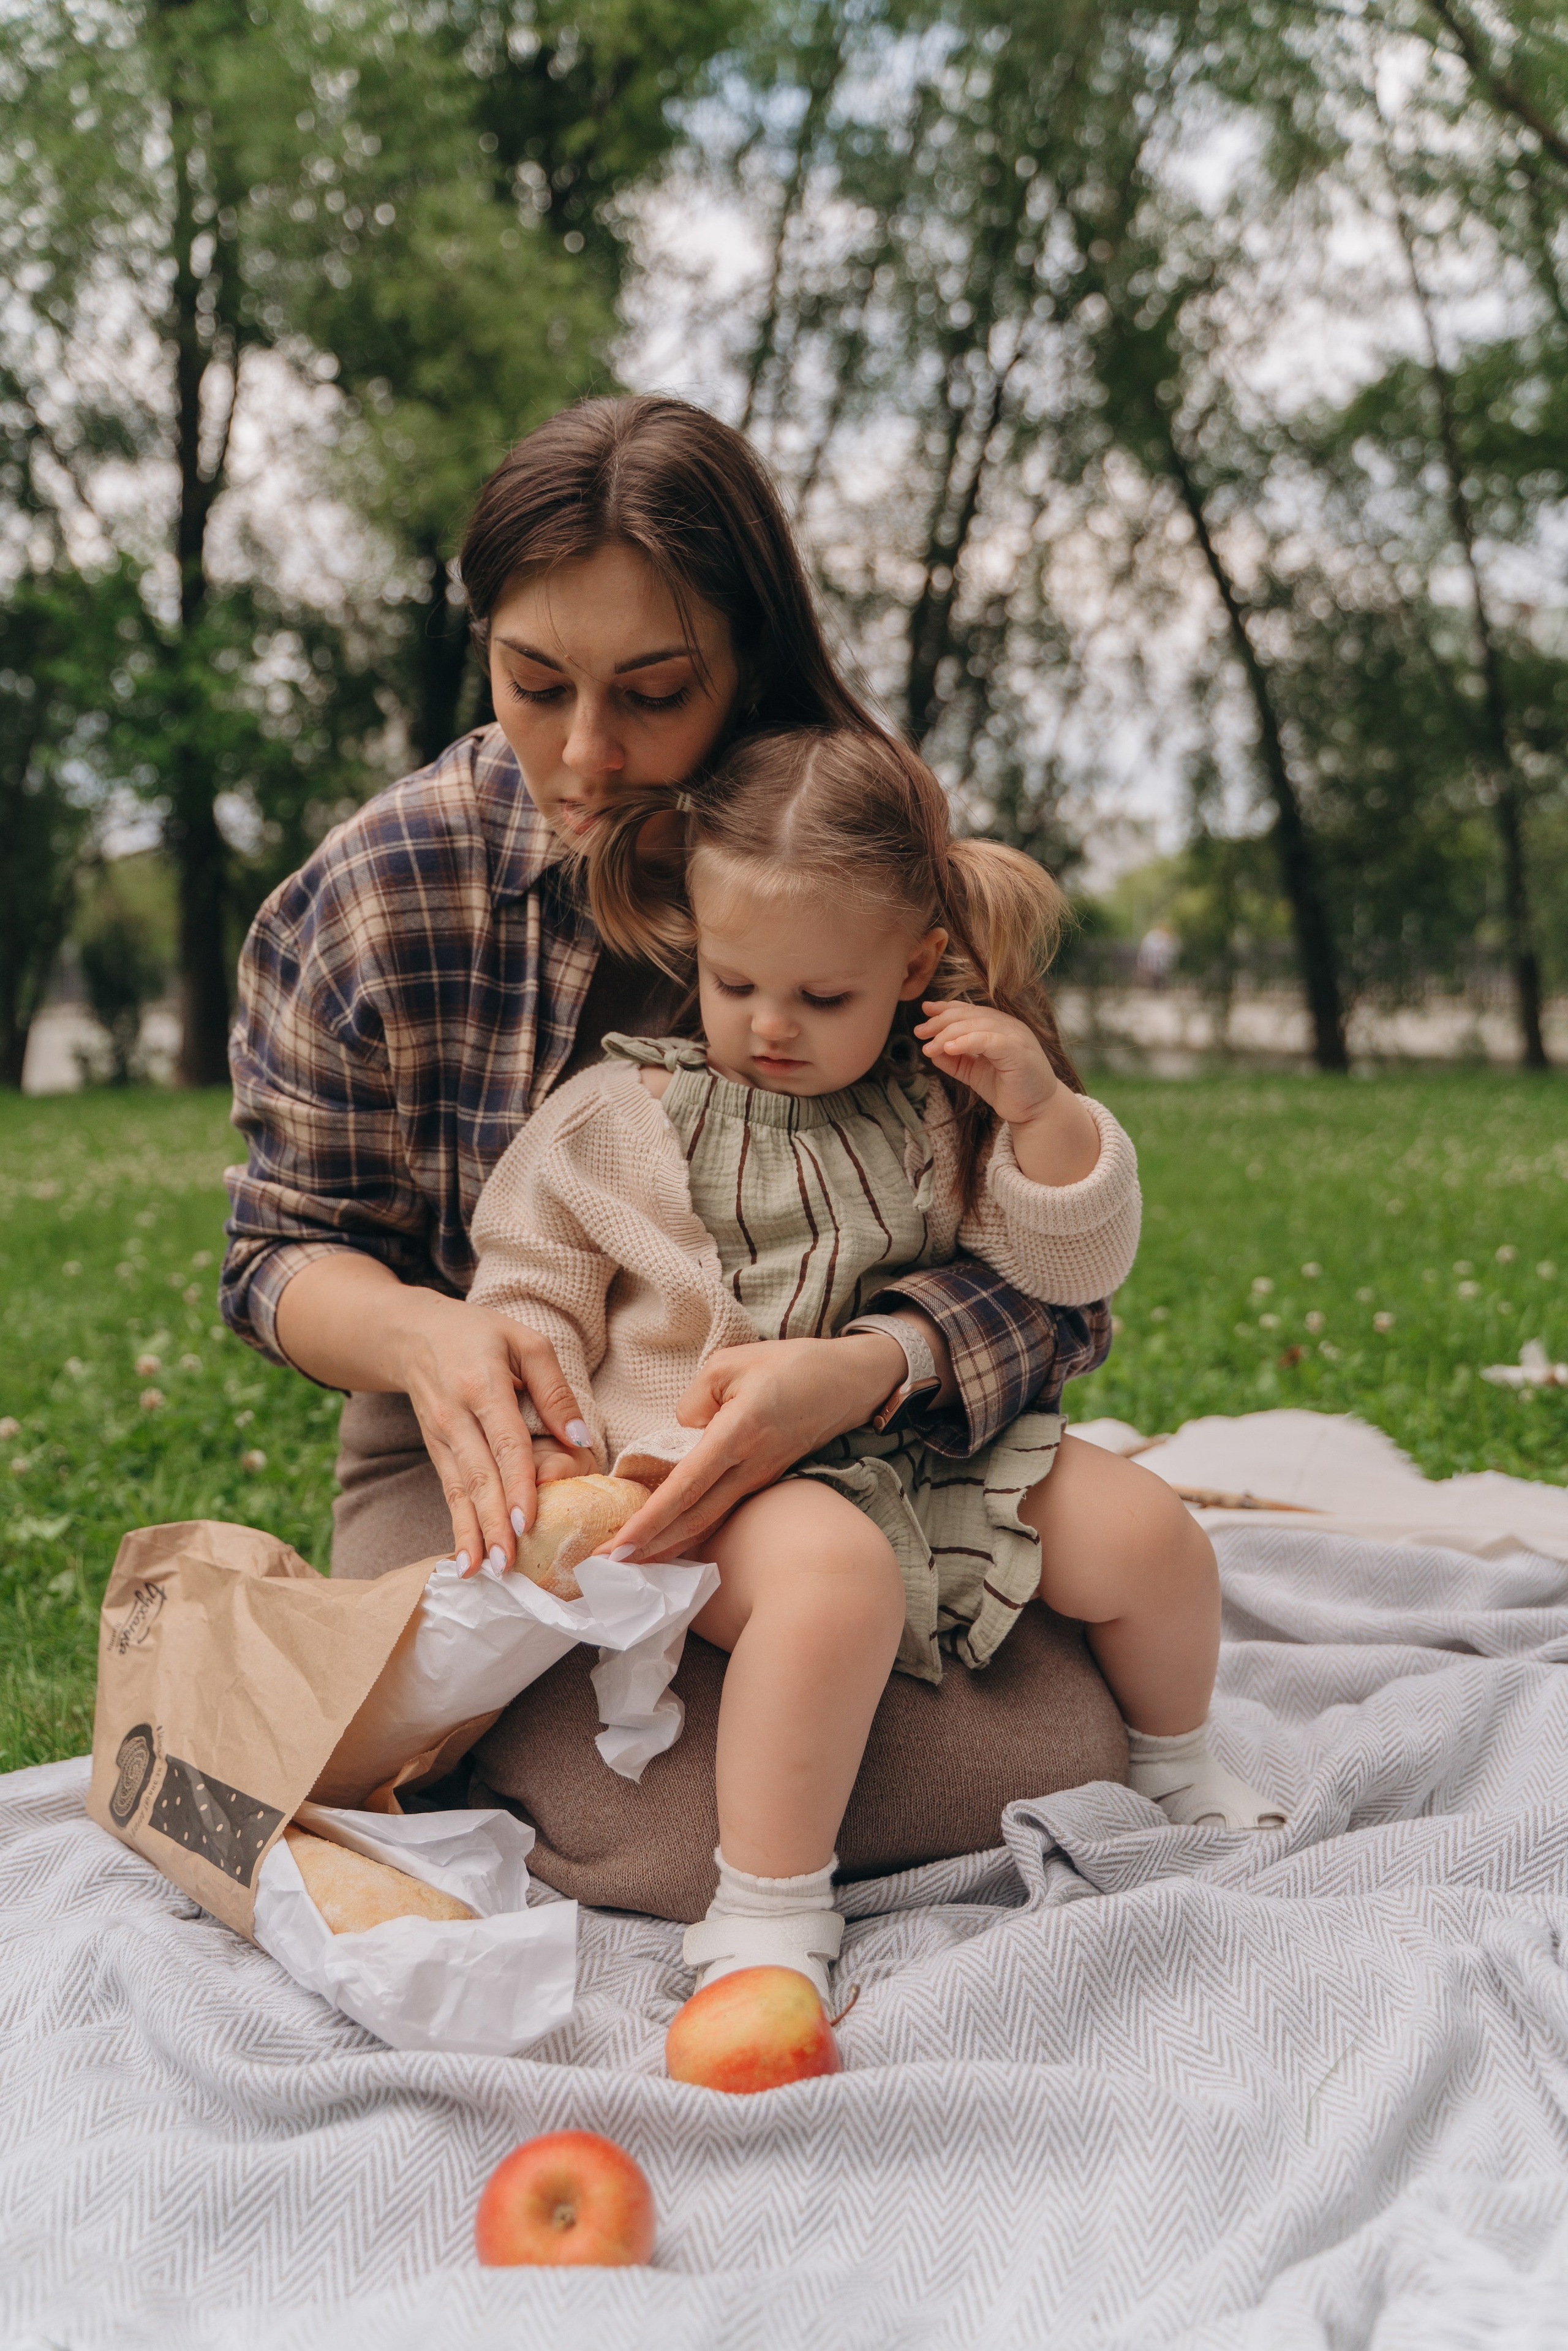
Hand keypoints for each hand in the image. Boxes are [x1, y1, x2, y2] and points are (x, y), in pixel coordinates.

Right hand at [390, 1291, 598, 1575]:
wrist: (412, 1334)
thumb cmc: (479, 1335)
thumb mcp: (524, 1341)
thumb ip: (554, 1388)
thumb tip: (580, 1439)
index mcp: (482, 1384)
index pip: (504, 1441)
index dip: (516, 1482)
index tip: (527, 1520)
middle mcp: (456, 1415)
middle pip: (478, 1475)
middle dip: (493, 1522)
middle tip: (509, 1563)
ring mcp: (441, 1437)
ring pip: (459, 1491)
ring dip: (474, 1533)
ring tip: (487, 1571)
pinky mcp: (436, 1451)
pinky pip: (448, 1493)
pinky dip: (458, 1526)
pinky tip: (467, 1560)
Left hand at [610, 1332, 906, 1561]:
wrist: (849, 1382)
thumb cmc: (792, 1366)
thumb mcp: (732, 1364)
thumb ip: (695, 1400)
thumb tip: (682, 1433)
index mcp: (739, 1434)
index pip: (686, 1486)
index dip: (651, 1520)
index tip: (620, 1545)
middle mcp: (750, 1467)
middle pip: (694, 1518)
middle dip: (649, 1546)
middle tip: (606, 1567)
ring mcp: (759, 1479)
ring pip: (708, 1520)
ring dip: (668, 1544)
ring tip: (629, 1563)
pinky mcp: (763, 1480)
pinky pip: (721, 1510)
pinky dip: (691, 1529)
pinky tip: (669, 1541)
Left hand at [913, 999, 1055, 1125]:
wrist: (1035, 1111)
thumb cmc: (1008, 1089)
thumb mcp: (974, 1072)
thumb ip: (955, 1060)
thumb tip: (931, 1051)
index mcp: (1001, 1026)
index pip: (970, 1010)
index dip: (946, 1008)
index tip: (925, 1011)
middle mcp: (1009, 1026)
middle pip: (969, 1014)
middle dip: (941, 1021)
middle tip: (920, 1032)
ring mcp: (1015, 1037)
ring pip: (976, 1025)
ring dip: (948, 1034)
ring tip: (929, 1047)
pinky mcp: (1018, 1051)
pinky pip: (988, 1040)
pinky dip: (966, 1041)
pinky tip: (949, 1048)